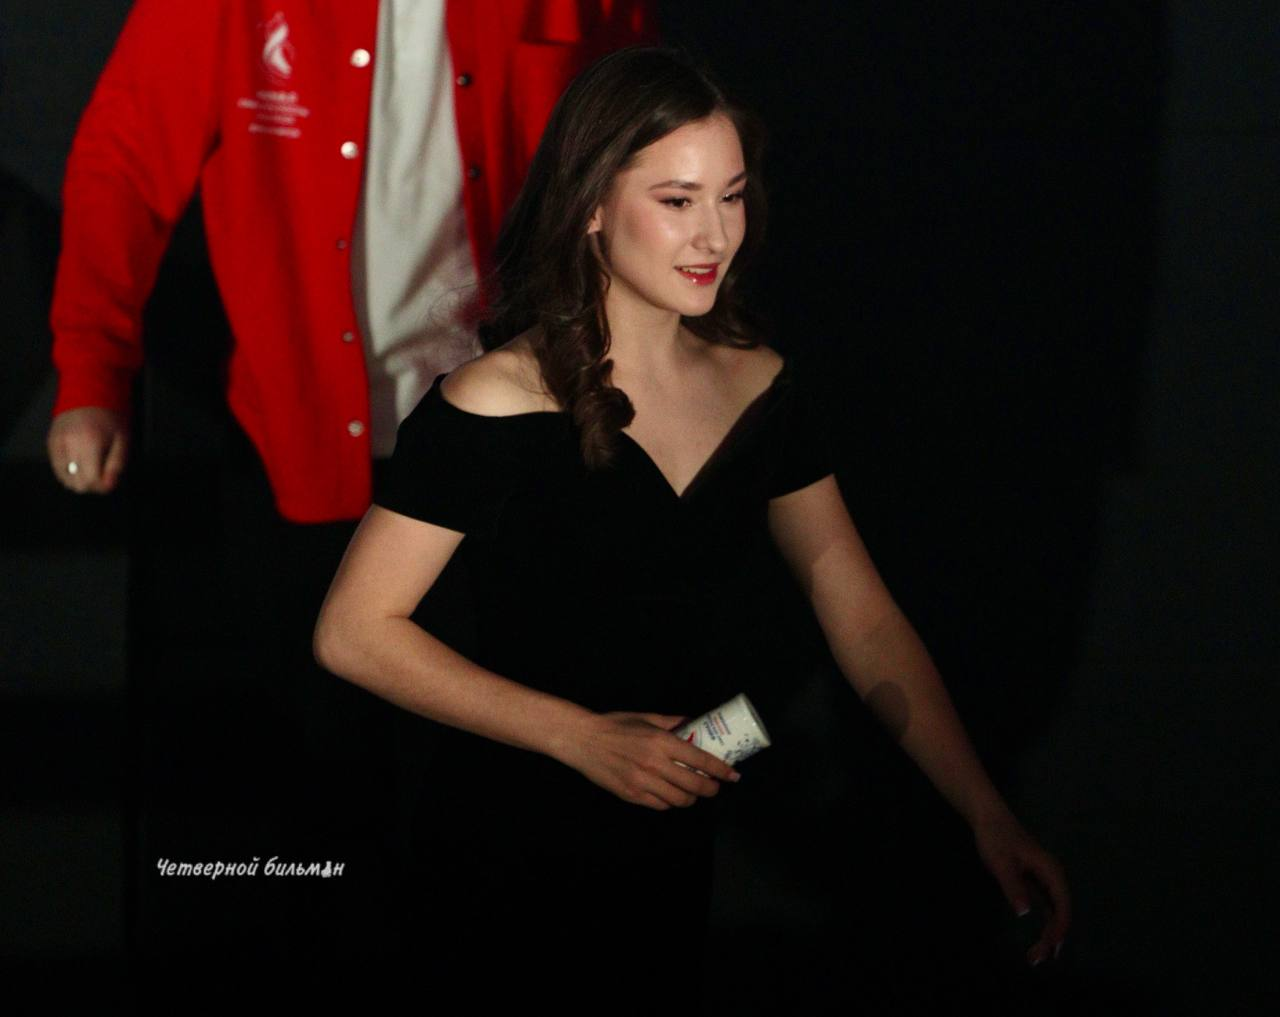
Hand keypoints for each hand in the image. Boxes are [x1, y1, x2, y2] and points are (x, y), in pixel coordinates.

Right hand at [47, 407, 128, 493]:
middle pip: (76, 483)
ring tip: (91, 466)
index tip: (109, 480)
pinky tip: (80, 463)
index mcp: (89, 443)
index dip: (101, 486)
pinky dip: (68, 471)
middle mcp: (69, 445)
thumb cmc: (110, 416)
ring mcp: (56, 443)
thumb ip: (116, 465)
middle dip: (91, 484)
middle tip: (102, 473)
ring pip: (64, 478)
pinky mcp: (50, 442)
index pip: (89, 480)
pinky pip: (57, 468)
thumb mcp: (123, 439)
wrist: (89, 392)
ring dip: (79, 479)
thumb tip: (108, 487)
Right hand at [556, 711, 740, 810]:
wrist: (583, 740)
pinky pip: (660, 805)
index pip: (701, 760)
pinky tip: (671, 795)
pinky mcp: (632, 795)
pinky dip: (670, 802)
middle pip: (694, 785)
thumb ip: (672, 723)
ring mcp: (643, 783)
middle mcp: (655, 764)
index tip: (733, 776)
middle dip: (711, 789)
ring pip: (679, 800)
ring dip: (691, 798)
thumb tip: (694, 723)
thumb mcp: (646, 718)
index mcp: (661, 742)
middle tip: (714, 787)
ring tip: (693, 792)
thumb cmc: (615, 725)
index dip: (721, 771)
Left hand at [973, 805, 1070, 965]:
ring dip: (1049, 933)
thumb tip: (1025, 914)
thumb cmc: (996, 838)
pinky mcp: (1034, 881)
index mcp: (1051, 872)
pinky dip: (1043, 922)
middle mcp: (1053, 877)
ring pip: (1053, 911)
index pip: (1062, 906)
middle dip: (1053, 937)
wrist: (988, 818)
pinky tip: (1039, 938)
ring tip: (1038, 955)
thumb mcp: (1002, 864)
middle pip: (1060, 912)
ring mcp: (1044, 879)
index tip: (1050, 948)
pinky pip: (1044, 906)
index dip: (1058, 929)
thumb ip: (1013, 888)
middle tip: (1037, 958)